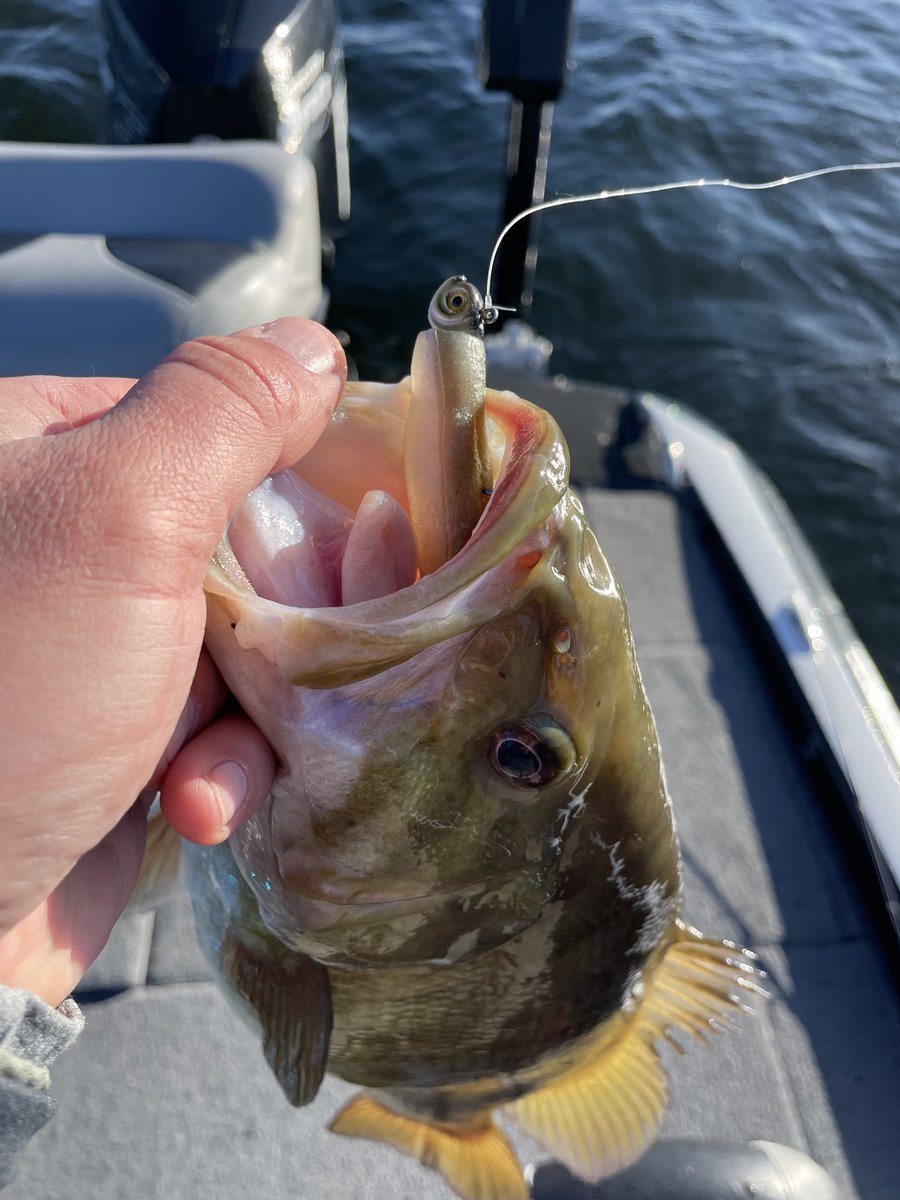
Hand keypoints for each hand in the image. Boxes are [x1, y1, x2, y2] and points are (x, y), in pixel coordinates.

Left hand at [0, 320, 345, 1005]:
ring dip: (254, 713)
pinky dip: (220, 770)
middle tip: (296, 662)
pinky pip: (220, 727)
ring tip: (207, 768)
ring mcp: (97, 648)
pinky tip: (190, 807)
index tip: (358, 538)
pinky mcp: (121, 741)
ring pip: (249, 644)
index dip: (298, 480)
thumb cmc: (3, 700)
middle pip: (249, 543)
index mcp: (42, 457)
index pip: (216, 428)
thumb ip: (221, 412)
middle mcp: (68, 546)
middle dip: (284, 620)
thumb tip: (311, 344)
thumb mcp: (117, 517)